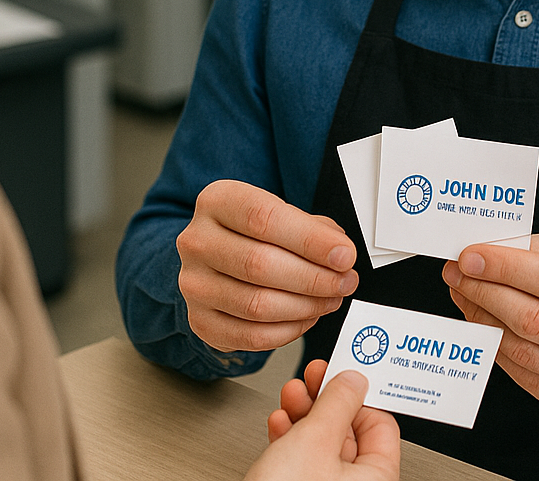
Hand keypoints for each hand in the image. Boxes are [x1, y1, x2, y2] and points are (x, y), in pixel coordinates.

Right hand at [177, 179, 357, 351]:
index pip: (264, 218)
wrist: (215, 259)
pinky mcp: (200, 321)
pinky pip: (251, 336)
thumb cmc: (253, 234)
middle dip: (314, 278)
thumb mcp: (281, 214)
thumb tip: (339, 253)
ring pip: (257, 305)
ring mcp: (194, 284)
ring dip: (306, 306)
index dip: (310, 240)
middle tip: (344, 281)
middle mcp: (197, 242)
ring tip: (330, 299)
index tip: (345, 255)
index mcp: (217, 202)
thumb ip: (312, 228)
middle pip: (260, 264)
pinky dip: (288, 331)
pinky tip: (306, 317)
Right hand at [249, 360, 399, 480]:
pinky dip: (291, 440)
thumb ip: (336, 403)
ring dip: (305, 416)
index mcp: (378, 479)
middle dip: (325, 401)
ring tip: (291, 397)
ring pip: (323, 446)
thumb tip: (354, 379)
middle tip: (313, 379)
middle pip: (350, 433)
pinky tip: (280, 425)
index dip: (359, 393)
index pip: (381, 424)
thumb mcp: (313, 440)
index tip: (341, 372)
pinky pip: (304, 464)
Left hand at [442, 231, 538, 413]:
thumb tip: (488, 252)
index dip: (507, 268)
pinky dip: (493, 342)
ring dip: (482, 316)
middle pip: (534, 318)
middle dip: (485, 291)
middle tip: (457, 273)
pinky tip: (481, 319)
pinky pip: (520, 370)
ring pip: (522, 347)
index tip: (471, 256)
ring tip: (464, 293)